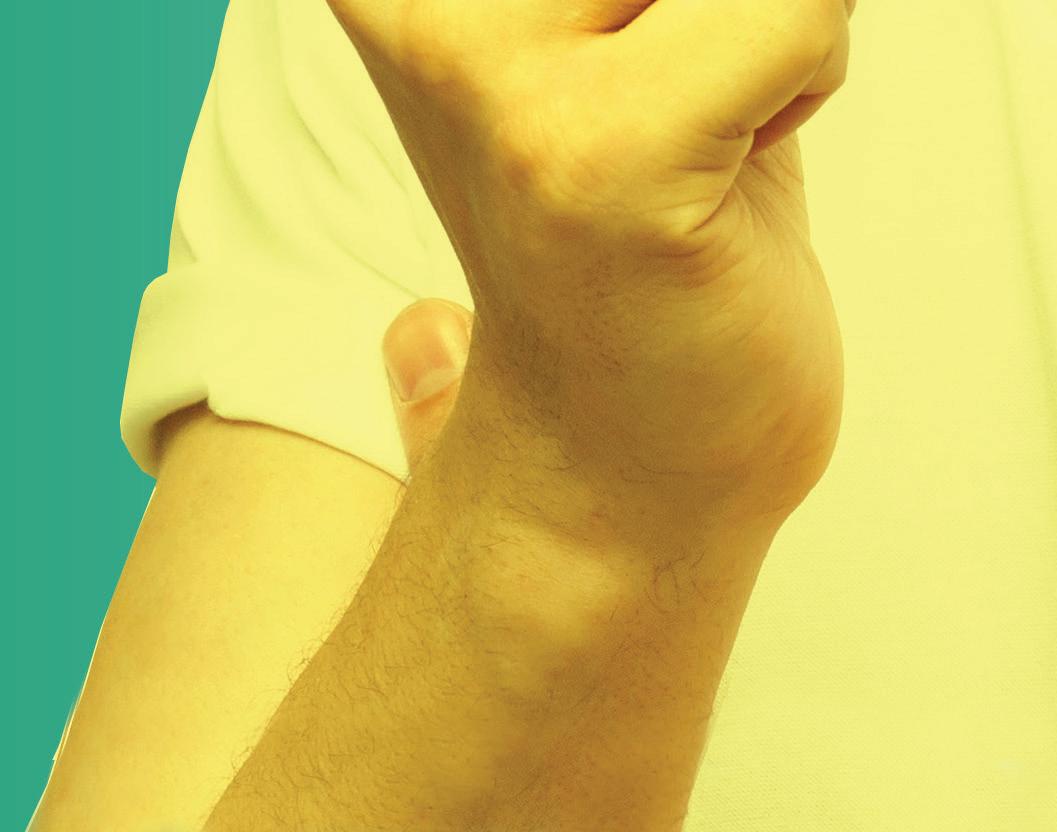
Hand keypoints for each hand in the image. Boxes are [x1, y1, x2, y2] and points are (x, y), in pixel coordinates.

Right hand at [334, 0, 852, 532]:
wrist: (610, 452)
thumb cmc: (631, 260)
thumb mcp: (624, 48)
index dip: (658, 1)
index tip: (662, 66)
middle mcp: (425, 6)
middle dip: (720, 10)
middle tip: (678, 93)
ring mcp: (494, 74)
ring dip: (767, 25)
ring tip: (699, 131)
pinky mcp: (598, 155)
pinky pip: (798, 12)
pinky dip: (803, 79)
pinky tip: (729, 169)